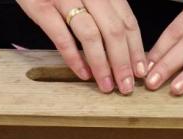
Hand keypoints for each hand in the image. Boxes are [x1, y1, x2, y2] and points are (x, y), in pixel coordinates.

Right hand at [16, 0, 147, 93]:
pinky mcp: (41, 7)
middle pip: (114, 30)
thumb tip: (124, 46)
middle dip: (123, 62)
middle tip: (127, 86)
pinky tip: (83, 73)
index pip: (127, 21)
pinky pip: (61, 37)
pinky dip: (74, 58)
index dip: (136, 48)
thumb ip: (105, 10)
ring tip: (107, 85)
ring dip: (102, 64)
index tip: (141, 71)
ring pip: (91, 35)